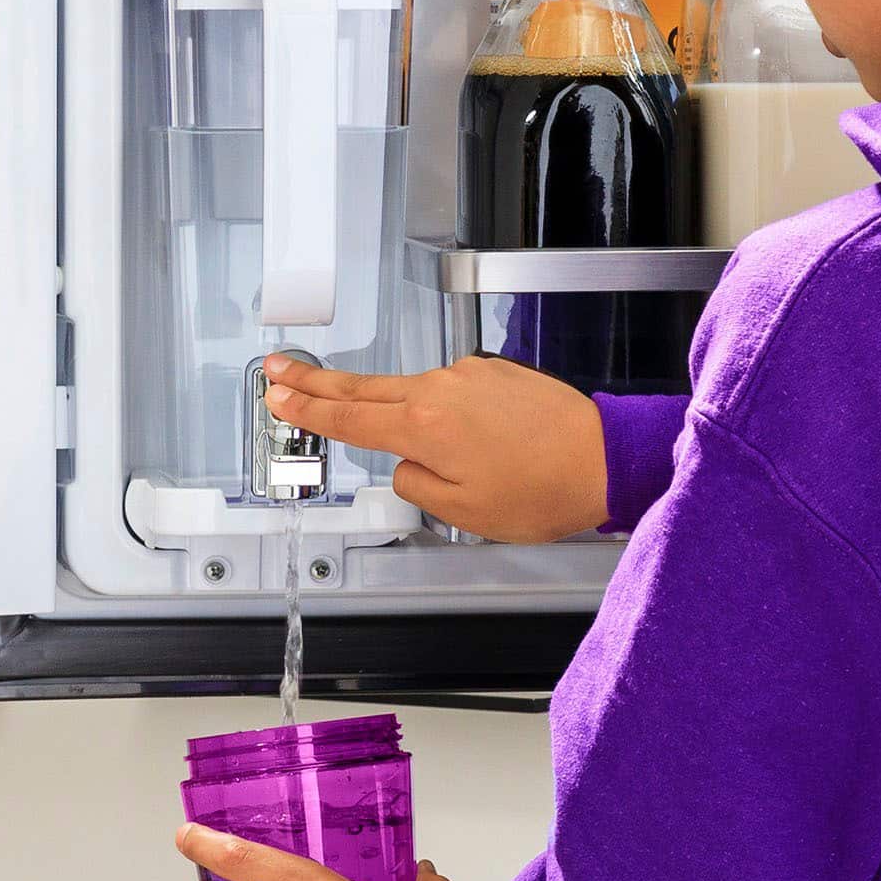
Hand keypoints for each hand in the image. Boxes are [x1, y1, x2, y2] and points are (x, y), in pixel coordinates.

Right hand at [262, 353, 608, 542]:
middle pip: (364, 387)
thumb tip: (405, 464)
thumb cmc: (542, 490)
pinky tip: (456, 431)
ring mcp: (469, 374)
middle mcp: (440, 388)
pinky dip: (439, 406)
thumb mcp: (463, 511)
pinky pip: (451, 391)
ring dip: (385, 400)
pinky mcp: (495, 372)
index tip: (277, 398)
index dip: (307, 411)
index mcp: (422, 425)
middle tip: (279, 370)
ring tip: (378, 420)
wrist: (603, 457)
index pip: (348, 417)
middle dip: (316, 382)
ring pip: (411, 389)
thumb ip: (416, 484)